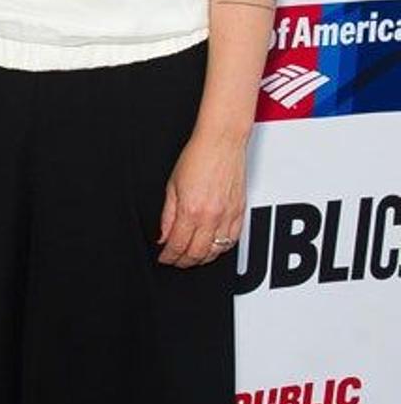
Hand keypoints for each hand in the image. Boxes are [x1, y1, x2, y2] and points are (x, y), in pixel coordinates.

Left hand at [158, 133, 245, 267]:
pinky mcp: (240, 212)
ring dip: (202, 258)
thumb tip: (164, 236)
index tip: (165, 258)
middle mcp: (211, 216)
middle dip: (183, 262)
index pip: (178, 245)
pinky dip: (221, 249)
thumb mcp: (172, 186)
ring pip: (216, 251)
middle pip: (196, 253)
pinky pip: (232, 240)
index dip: (169, 256)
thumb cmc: (197, 157)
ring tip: (192, 257)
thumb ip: (167, 215)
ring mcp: (228, 215)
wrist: (221, 142)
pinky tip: (213, 247)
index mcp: (190, 210)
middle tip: (175, 260)